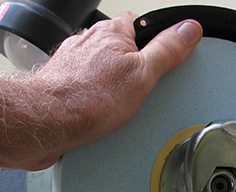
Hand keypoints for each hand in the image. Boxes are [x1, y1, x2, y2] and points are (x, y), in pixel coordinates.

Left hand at [20, 13, 202, 169]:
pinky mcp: (62, 84)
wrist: (46, 123)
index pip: (141, 24)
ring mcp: (73, 63)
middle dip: (132, 67)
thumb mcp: (142, 74)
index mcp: (111, 33)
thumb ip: (166, 50)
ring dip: (112, 84)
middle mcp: (89, 42)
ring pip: (102, 69)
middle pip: (121, 48)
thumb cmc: (87, 100)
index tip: (162, 58)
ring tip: (120, 105)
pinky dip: (95, 97)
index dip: (155, 41)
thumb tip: (188, 30)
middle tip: (140, 89)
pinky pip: (87, 86)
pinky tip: (101, 112)